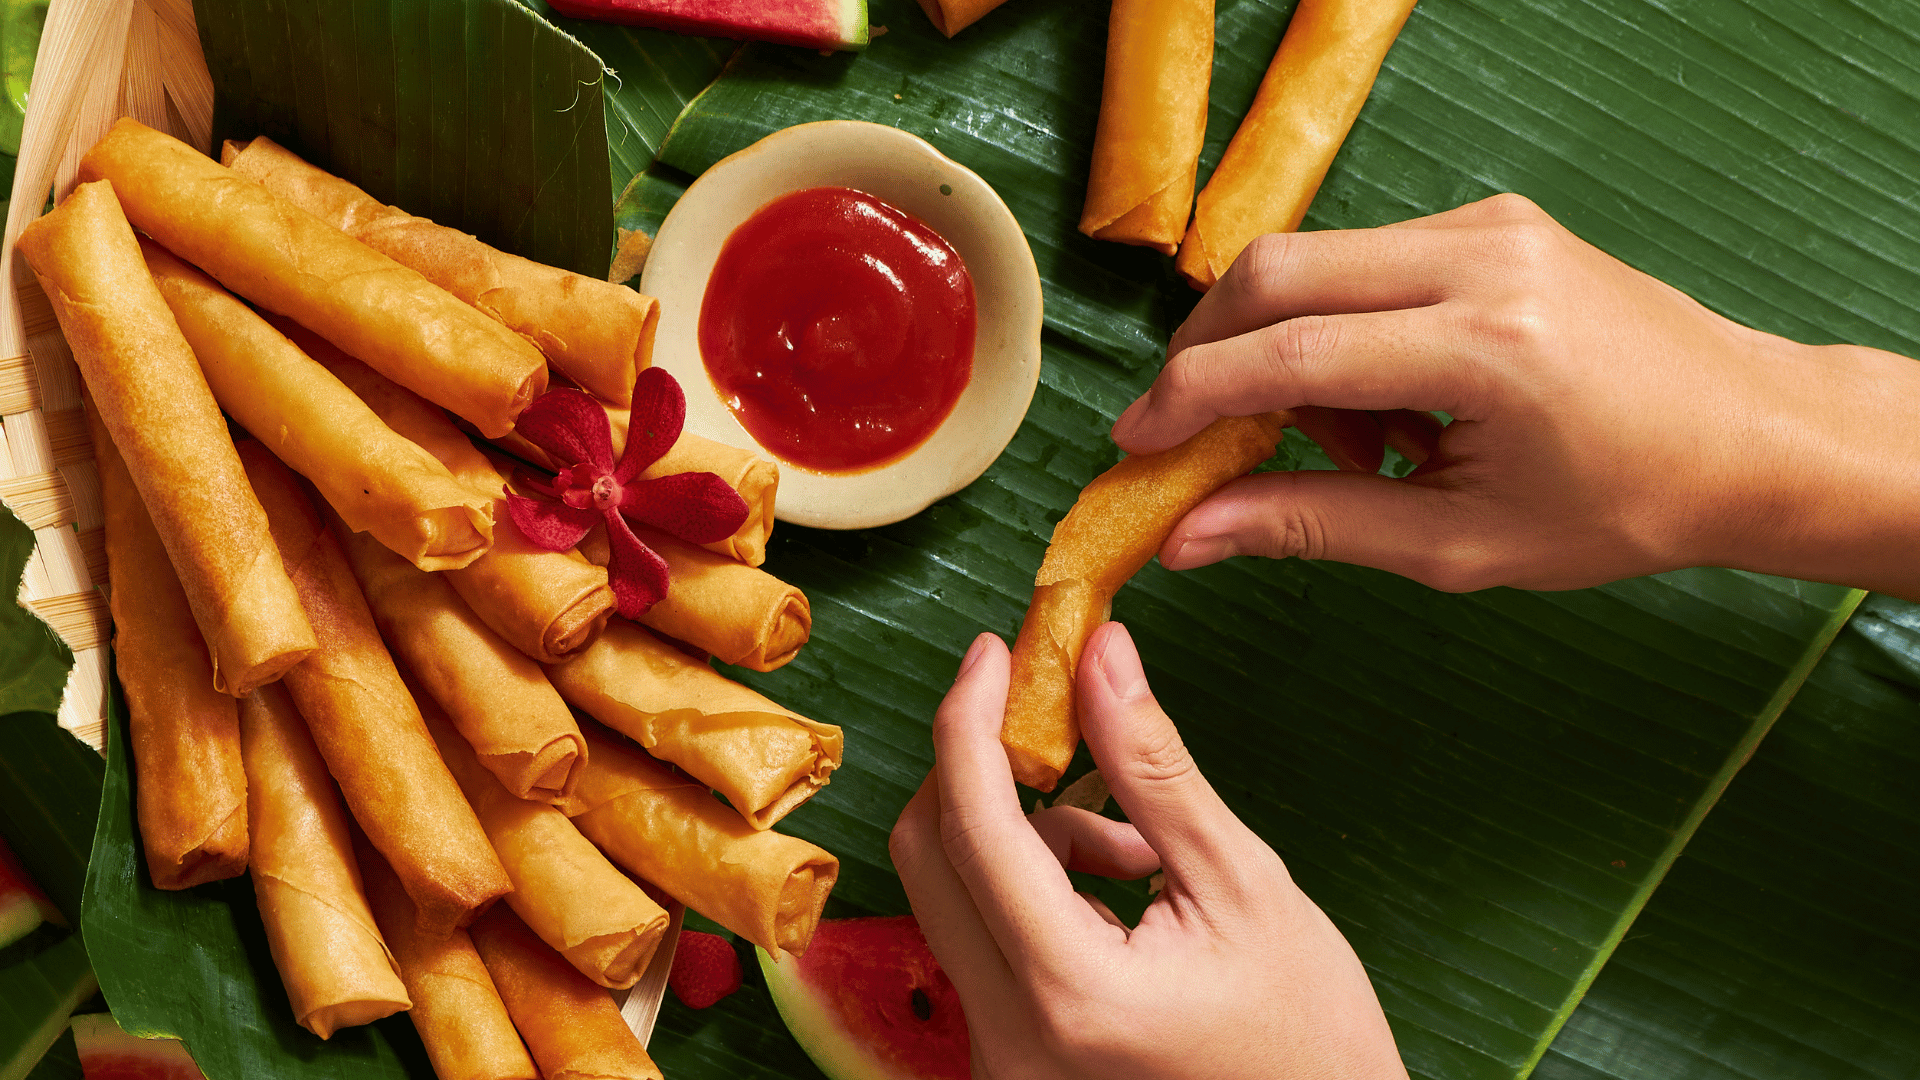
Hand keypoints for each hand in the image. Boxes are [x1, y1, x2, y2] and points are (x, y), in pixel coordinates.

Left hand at [889, 624, 1405, 1079]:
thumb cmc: (1308, 1031)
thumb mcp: (1242, 881)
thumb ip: (1154, 765)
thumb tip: (1099, 657)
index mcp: (1070, 989)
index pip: (976, 827)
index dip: (971, 721)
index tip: (994, 651)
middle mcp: (1009, 1036)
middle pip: (930, 858)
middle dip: (982, 769)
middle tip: (1051, 718)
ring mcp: (999, 1057)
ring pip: (955, 894)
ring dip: (1027, 838)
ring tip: (1141, 853)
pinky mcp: (1006, 1057)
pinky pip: (981, 938)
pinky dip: (1032, 888)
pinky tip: (1118, 896)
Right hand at [1111, 193, 1919, 597]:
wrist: (1754, 434)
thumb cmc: (1627, 504)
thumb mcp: (1462, 543)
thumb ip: (1312, 526)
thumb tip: (1186, 537)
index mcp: (1487, 344)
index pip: (1291, 354)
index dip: (1190, 399)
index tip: (1133, 446)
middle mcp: (1483, 255)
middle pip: (1278, 272)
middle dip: (1209, 355)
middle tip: (1194, 438)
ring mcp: (1489, 223)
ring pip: (1313, 262)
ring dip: (1282, 351)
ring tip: (1347, 449)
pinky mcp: (1490, 220)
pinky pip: (1363, 262)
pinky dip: (1335, 332)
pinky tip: (1386, 409)